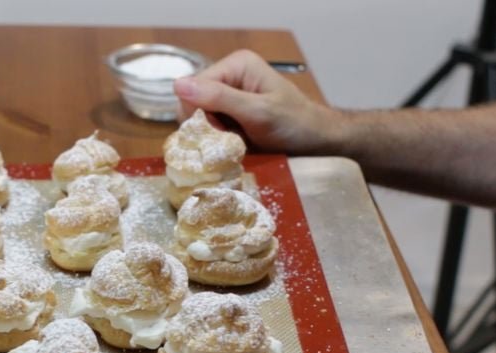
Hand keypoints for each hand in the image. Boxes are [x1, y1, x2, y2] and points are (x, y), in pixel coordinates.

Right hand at [174, 50, 340, 153]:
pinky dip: (218, 140)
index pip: (192, 88)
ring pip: (199, 118)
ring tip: (234, 144)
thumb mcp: (257, 112)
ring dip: (212, 136)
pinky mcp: (231, 113)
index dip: (198, 114)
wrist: (317, 142)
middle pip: (193, 103)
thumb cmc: (294, 124)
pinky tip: (234, 145)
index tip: (219, 134)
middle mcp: (229, 76)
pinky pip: (210, 127)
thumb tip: (178, 85)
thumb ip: (219, 98)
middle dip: (205, 126)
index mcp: (236, 64)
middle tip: (228, 141)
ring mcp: (229, 95)